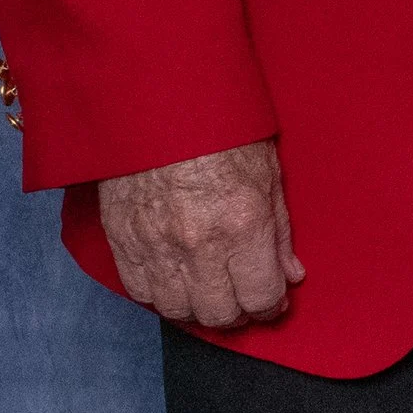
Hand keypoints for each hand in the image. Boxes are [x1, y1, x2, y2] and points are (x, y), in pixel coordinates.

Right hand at [97, 140, 303, 329]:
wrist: (154, 98)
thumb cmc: (218, 127)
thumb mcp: (266, 172)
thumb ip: (279, 231)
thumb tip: (290, 274)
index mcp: (243, 224)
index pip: (261, 297)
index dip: (270, 305)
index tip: (271, 299)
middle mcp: (199, 243)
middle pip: (219, 314)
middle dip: (237, 312)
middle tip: (241, 297)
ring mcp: (155, 244)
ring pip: (177, 310)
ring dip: (197, 307)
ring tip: (208, 290)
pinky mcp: (122, 238)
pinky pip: (139, 291)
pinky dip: (160, 293)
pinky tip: (175, 278)